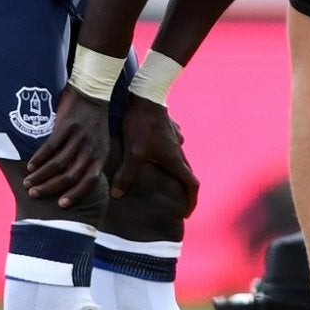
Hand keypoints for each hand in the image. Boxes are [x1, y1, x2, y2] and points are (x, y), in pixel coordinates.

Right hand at [23, 87, 110, 208]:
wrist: (93, 92)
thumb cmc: (93, 121)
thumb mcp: (99, 142)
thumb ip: (89, 160)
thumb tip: (75, 180)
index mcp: (101, 155)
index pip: (90, 181)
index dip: (75, 194)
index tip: (61, 204)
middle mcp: (91, 148)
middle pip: (70, 175)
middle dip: (51, 188)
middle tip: (35, 193)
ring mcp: (79, 137)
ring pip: (58, 163)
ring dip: (41, 176)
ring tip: (28, 182)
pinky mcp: (67, 126)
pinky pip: (50, 147)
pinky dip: (39, 158)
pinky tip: (30, 165)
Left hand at [109, 98, 199, 214]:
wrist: (146, 97)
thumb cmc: (141, 126)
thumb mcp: (132, 153)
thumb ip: (125, 175)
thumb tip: (117, 195)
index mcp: (175, 160)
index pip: (192, 185)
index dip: (191, 201)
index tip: (186, 212)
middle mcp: (179, 151)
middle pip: (186, 174)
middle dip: (182, 190)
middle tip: (175, 201)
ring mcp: (176, 139)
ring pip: (179, 160)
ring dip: (174, 171)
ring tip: (162, 179)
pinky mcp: (170, 130)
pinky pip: (172, 147)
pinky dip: (167, 156)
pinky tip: (154, 155)